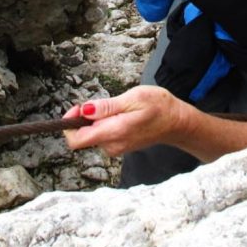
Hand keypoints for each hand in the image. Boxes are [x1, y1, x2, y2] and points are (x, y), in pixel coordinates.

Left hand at [62, 85, 185, 156]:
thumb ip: (106, 106)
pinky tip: (122, 115)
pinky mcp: (119, 146)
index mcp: (113, 132)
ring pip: (92, 134)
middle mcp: (112, 145)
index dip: (69, 124)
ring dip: (98, 119)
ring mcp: (115, 148)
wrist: (177, 123)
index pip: (76, 140)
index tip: (78, 107)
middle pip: (82, 136)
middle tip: (104, 103)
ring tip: (119, 108)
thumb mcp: (133, 98)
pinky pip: (102, 135)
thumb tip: (84, 110)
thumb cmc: (159, 107)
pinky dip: (105, 123)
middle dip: (85, 117)